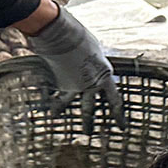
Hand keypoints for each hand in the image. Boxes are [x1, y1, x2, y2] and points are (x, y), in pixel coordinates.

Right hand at [23, 4, 123, 127]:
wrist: (58, 32)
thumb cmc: (77, 35)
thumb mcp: (94, 49)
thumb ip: (94, 63)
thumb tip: (91, 67)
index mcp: (104, 74)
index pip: (114, 98)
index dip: (117, 113)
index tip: (121, 125)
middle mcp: (91, 83)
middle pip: (92, 108)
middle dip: (92, 123)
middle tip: (91, 135)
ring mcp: (75, 85)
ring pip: (72, 105)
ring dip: (69, 115)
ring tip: (65, 123)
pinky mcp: (59, 83)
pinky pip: (55, 95)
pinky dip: (50, 100)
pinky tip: (46, 109)